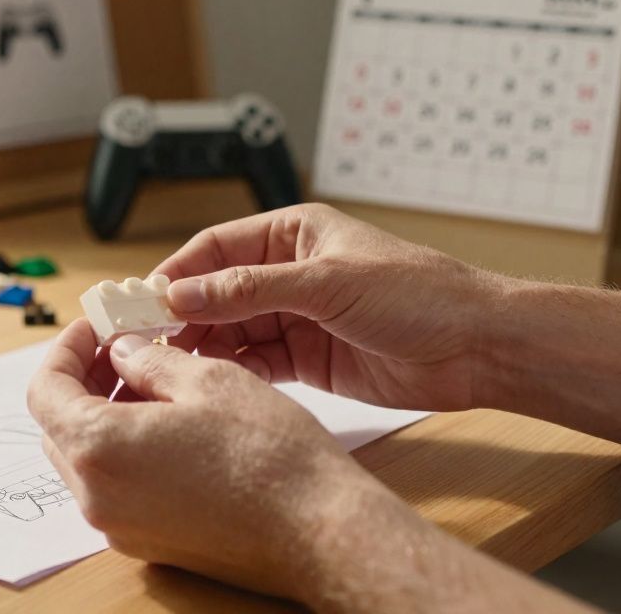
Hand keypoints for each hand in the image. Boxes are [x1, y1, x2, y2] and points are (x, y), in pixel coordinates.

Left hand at [27, 319, 413, 602]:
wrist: (321, 531)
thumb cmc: (270, 454)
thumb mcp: (208, 379)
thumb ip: (148, 360)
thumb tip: (121, 351)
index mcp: (99, 449)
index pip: (44, 391)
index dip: (65, 350)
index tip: (92, 327)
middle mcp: (97, 498)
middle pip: (59, 428)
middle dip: (83, 381)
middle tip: (123, 347)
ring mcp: (121, 528)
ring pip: (87, 460)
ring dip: (106, 415)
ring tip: (155, 381)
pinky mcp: (150, 543)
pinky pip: (116, 488)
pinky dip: (126, 450)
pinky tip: (171, 424)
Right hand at [157, 204, 506, 411]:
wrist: (478, 348)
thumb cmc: (419, 294)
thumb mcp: (326, 283)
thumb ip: (250, 290)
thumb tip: (183, 293)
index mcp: (292, 234)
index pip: (215, 248)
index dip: (177, 274)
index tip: (142, 304)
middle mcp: (288, 273)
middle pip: (215, 292)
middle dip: (182, 316)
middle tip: (145, 343)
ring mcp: (297, 317)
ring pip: (231, 331)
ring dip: (203, 348)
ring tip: (170, 369)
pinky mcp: (307, 359)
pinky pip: (256, 363)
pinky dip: (233, 373)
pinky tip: (211, 385)